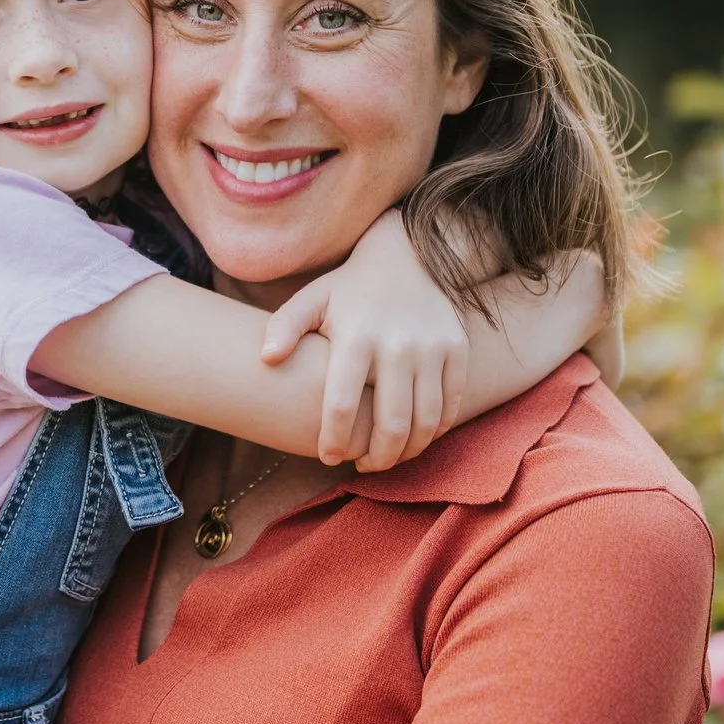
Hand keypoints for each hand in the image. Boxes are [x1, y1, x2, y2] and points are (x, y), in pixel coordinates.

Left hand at [262, 209, 468, 469]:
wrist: (409, 257)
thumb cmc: (350, 288)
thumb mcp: (313, 299)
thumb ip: (285, 327)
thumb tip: (266, 358)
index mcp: (356, 337)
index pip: (341, 405)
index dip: (334, 439)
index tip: (327, 457)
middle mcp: (397, 345)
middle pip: (391, 423)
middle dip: (377, 458)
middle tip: (363, 466)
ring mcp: (432, 348)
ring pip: (425, 421)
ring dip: (407, 451)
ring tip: (389, 457)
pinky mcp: (457, 349)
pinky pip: (451, 404)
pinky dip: (435, 430)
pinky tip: (417, 436)